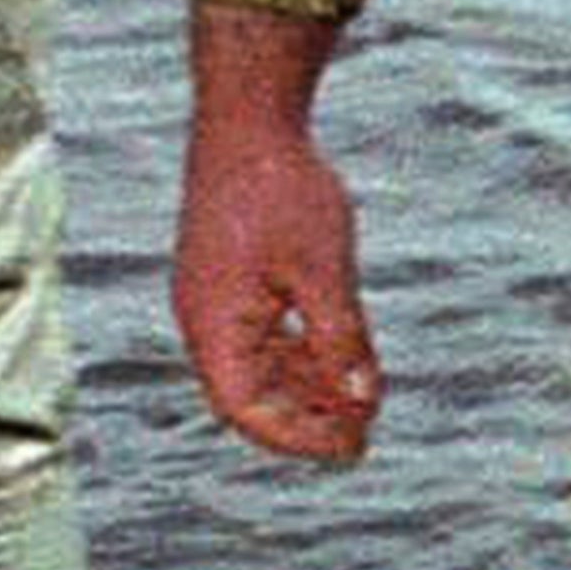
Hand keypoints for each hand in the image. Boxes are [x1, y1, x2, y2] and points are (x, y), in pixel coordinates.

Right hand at [175, 107, 380, 458]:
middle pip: (251, 396)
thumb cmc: (283, 191)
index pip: (245, 408)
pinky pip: (263, 338)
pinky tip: (344, 361)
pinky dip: (302, 355)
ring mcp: (215, 301)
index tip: (350, 447)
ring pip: (260, 368)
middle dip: (307, 419)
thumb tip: (363, 401)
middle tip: (365, 433)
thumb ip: (340, 339)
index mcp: (213, 325)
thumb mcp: (324, 270)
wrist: (251, 122)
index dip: (296, 437)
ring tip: (361, 401)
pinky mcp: (231, 282)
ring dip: (307, 389)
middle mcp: (205, 321)